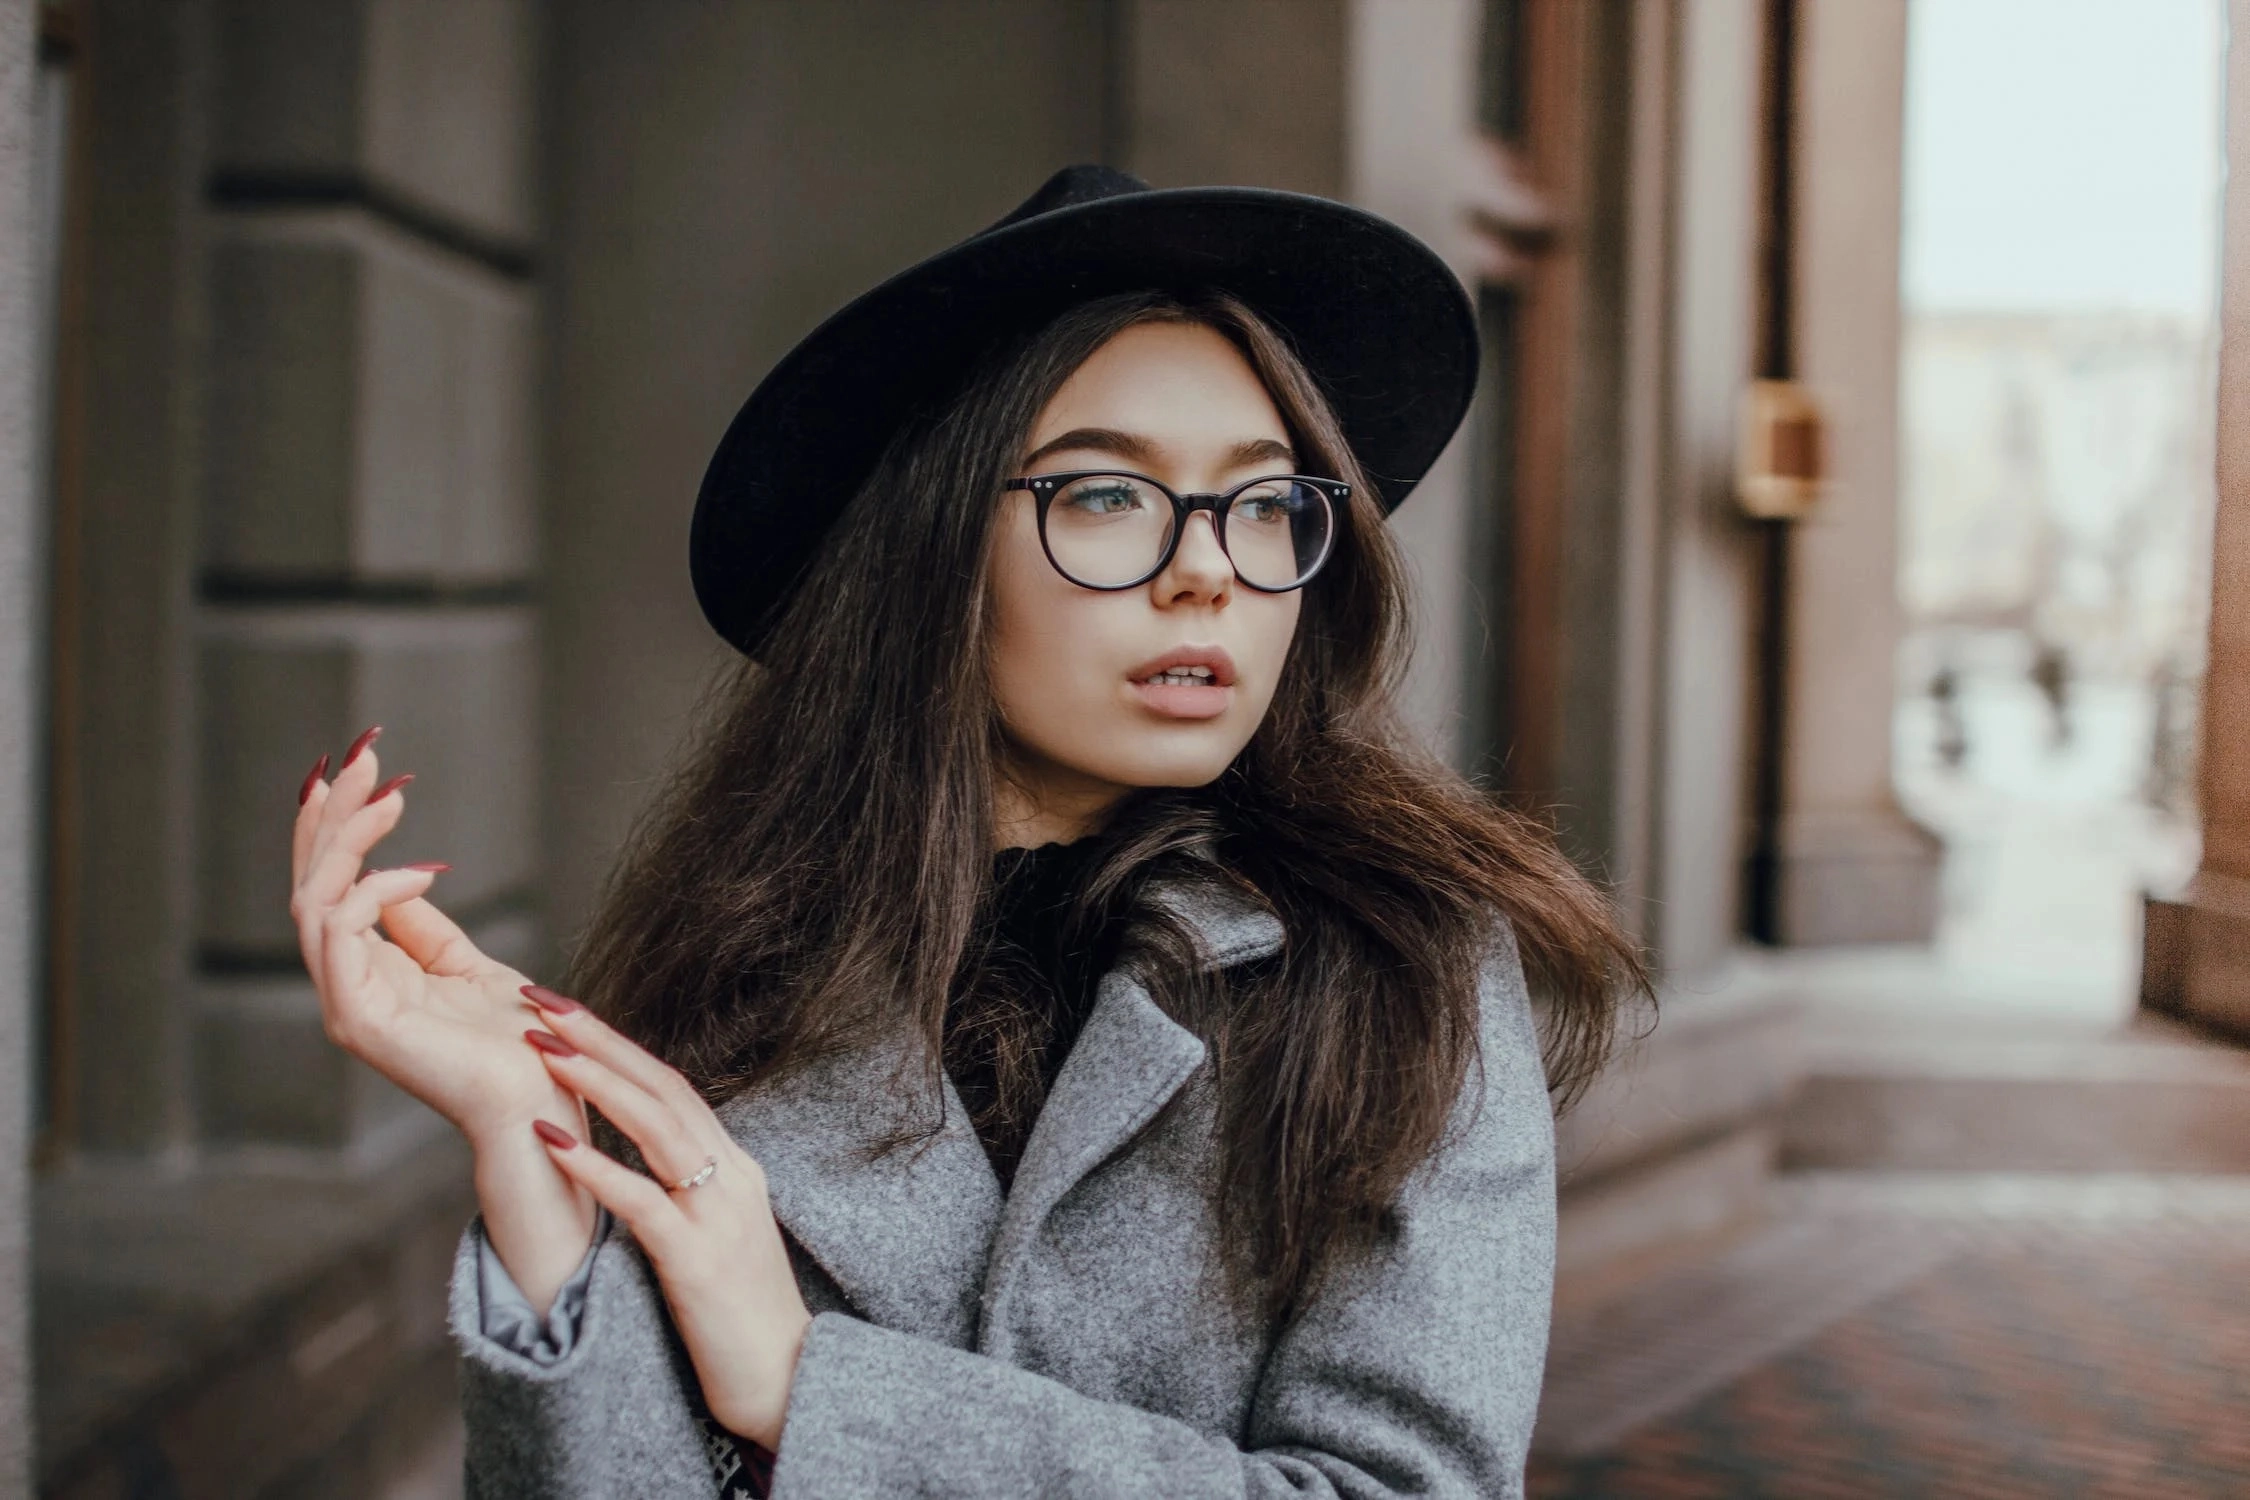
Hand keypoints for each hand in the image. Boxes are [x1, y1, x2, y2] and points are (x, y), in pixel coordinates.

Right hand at [289, 726, 573, 1143]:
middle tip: (365, 754)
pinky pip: (341, 932)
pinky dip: (373, 890)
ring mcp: (345, 1005)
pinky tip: (419, 869)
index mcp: (367, 973)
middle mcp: (345, 987)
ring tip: (388, 795)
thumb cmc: (517, 1042)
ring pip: (315, 901)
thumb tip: (400, 873)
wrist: (542, 1098)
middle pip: (313, 885)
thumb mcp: (468, 964)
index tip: (359, 767)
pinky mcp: (359, 1019)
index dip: (334, 827)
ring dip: (348, 837)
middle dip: (335, 814)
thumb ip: (423, 926)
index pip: (330, 888)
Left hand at [515, 987, 811, 1451]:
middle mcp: (732, 1176)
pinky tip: (554, 1142)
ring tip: (542, 1049)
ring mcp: (719, 1215)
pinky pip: (643, 1201)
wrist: (786, 1381)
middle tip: (541, 999)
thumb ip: (679, 1190)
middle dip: (601, 1039)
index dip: (617, 1043)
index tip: (564, 1010)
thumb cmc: (739, 1314)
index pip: (672, 1085)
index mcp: (734, 1166)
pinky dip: (597, 1167)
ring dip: (597, 1082)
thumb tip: (624, 1158)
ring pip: (658, 1128)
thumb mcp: (712, 1234)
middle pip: (664, 1088)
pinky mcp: (698, 1261)